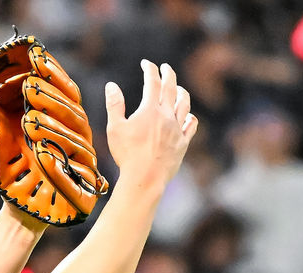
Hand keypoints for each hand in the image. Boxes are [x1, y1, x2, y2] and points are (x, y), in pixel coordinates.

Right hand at [105, 61, 196, 197]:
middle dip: (168, 74)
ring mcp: (177, 130)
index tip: (146, 64)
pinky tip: (187, 116)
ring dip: (182, 92)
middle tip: (165, 68)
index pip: (152, 81)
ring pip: (184, 104)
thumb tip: (111, 85)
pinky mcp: (183, 144)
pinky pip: (191, 126)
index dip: (150, 69)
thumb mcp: (115, 129)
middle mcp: (166, 116)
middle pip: (171, 87)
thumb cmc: (127, 155)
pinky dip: (190, 117)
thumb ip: (114, 105)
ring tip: (179, 89)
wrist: (145, 179)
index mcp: (150, 110)